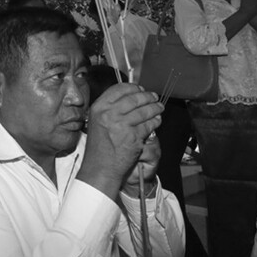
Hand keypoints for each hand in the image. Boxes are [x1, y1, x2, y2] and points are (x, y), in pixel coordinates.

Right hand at [76, 83, 163, 200]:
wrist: (100, 168)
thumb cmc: (99, 148)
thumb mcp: (97, 122)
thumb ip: (110, 108)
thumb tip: (130, 96)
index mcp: (99, 108)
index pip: (119, 89)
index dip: (133, 87)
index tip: (140, 89)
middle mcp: (109, 114)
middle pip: (134, 97)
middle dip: (148, 96)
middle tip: (154, 97)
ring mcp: (122, 124)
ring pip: (144, 110)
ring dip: (155, 108)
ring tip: (159, 107)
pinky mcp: (133, 136)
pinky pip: (149, 124)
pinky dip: (155, 121)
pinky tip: (157, 121)